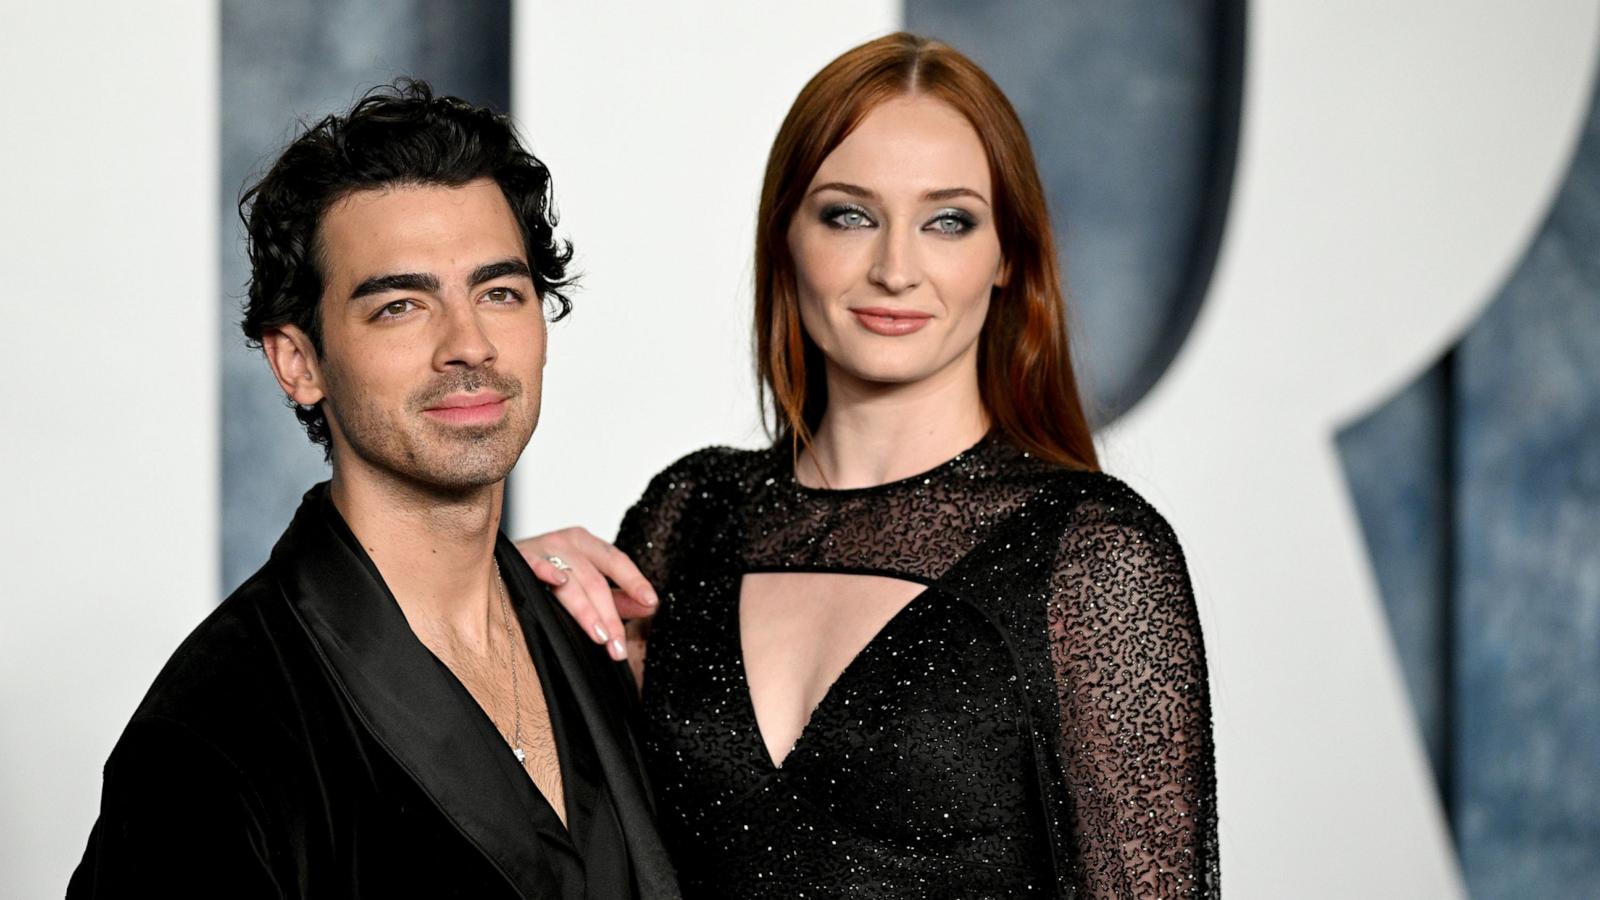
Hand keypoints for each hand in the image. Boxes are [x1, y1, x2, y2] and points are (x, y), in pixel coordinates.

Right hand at [515, 528, 658, 660]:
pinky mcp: (519, 558)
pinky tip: (559, 581)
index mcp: (587, 545)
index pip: (617, 561)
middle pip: (596, 580)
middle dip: (610, 616)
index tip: (651, 602)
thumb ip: (618, 597)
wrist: (499, 564)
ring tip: (600, 636)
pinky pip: (535, 564)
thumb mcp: (586, 583)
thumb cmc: (548, 575)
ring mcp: (543, 548)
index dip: (635, 581)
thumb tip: (650, 607)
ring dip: (587, 610)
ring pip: (572, 580)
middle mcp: (568, 542)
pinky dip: (547, 571)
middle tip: (618, 647)